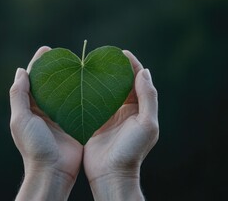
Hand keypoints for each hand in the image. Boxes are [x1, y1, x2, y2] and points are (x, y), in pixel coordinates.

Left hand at [10, 46, 82, 200]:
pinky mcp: (74, 122)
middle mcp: (43, 110)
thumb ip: (19, 95)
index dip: (38, 63)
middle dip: (55, 68)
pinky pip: (78, 103)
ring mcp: (59, 116)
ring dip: (70, 78)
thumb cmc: (34, 146)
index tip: (47, 49)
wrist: (53, 170)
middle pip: (49, 83)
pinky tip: (90, 82)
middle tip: (65, 54)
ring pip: (64, 91)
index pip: (33, 80)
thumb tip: (21, 71)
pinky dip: (82, 92)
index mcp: (29, 107)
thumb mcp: (21, 119)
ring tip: (79, 63)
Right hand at [84, 50, 158, 199]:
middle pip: (121, 82)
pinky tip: (79, 82)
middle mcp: (125, 109)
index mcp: (139, 108)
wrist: (111, 174)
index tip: (121, 52)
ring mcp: (109, 115)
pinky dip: (88, 91)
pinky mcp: (94, 121)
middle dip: (115, 68)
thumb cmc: (131, 150)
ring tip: (91, 65)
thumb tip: (144, 72)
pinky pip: (92, 101)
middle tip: (103, 56)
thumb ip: (148, 98)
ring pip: (106, 90)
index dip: (132, 64)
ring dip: (100, 78)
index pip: (138, 80)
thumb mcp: (146, 124)